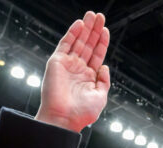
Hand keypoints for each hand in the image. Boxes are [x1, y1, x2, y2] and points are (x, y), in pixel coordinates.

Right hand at [36, 11, 111, 131]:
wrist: (64, 118)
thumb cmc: (82, 113)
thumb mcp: (100, 97)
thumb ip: (104, 81)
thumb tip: (104, 66)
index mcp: (88, 77)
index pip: (96, 55)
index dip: (101, 42)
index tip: (106, 30)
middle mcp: (78, 68)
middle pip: (88, 44)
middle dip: (94, 30)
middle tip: (100, 16)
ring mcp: (67, 64)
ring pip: (78, 41)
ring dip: (85, 28)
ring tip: (92, 15)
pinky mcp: (57, 62)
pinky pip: (66, 44)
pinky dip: (72, 33)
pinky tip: (80, 24)